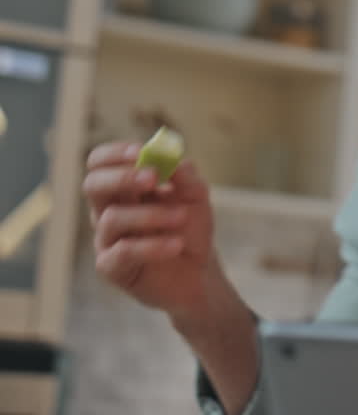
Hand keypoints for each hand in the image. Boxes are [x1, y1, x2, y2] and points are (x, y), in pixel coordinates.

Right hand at [83, 141, 220, 319]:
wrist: (200, 272)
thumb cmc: (191, 229)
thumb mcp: (196, 198)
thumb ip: (186, 177)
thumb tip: (175, 160)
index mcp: (124, 188)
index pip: (101, 163)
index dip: (115, 154)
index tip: (140, 151)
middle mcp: (108, 210)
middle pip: (93, 185)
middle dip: (121, 177)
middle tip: (152, 178)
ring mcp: (107, 240)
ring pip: (112, 218)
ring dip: (151, 214)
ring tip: (182, 217)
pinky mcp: (111, 267)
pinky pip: (122, 251)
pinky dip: (152, 245)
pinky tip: (176, 245)